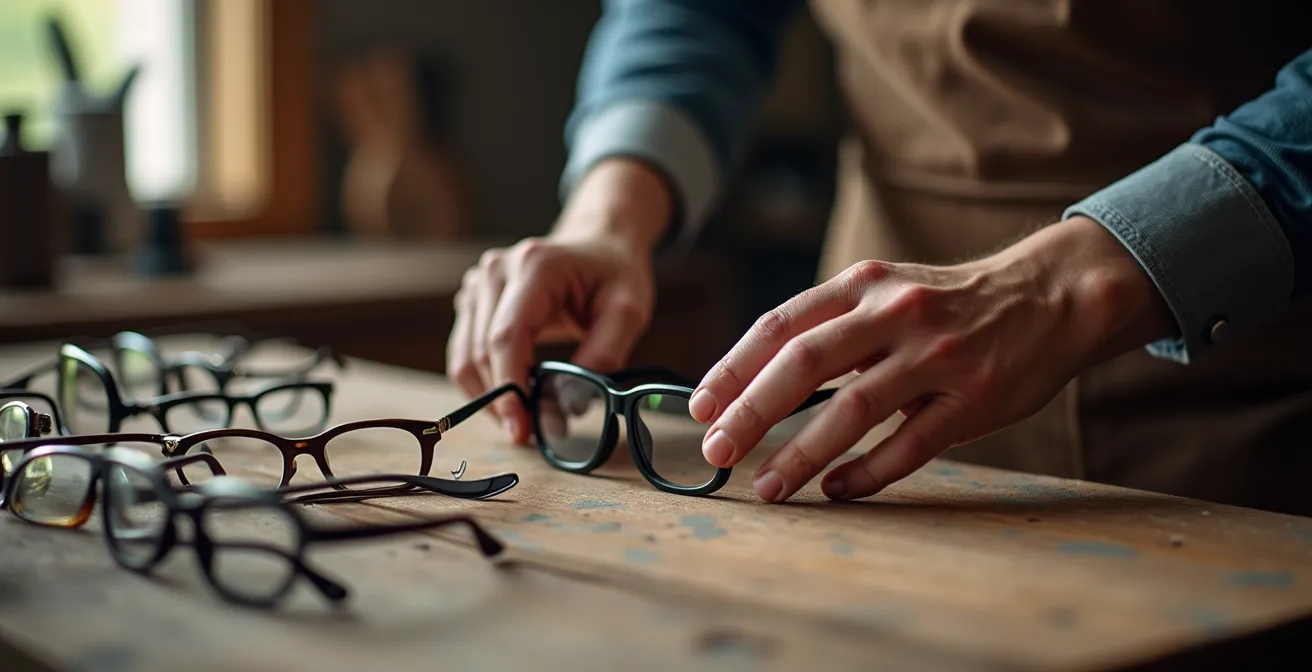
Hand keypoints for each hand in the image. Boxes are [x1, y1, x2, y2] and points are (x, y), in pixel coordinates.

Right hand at [446, 159, 671, 442]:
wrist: (599, 245)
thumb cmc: (615, 275)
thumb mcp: (629, 310)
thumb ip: (606, 351)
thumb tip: (572, 400)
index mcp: (535, 267)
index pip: (506, 337)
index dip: (509, 388)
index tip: (522, 428)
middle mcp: (496, 270)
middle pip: (482, 352)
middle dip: (504, 401)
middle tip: (534, 433)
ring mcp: (478, 283)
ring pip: (465, 357)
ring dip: (490, 397)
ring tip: (524, 420)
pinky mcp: (472, 300)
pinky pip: (465, 352)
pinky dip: (485, 383)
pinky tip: (514, 397)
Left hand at [688, 216, 1175, 502]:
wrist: (1051, 295)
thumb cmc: (949, 304)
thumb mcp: (886, 292)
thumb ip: (829, 326)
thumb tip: (749, 381)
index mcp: (864, 286)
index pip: (780, 325)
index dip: (734, 367)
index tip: (701, 405)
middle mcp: (895, 313)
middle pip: (805, 362)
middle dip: (752, 410)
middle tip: (716, 450)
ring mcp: (937, 355)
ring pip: (854, 409)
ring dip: (803, 453)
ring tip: (767, 487)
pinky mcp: (974, 398)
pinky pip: (911, 444)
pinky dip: (868, 472)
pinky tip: (837, 490)